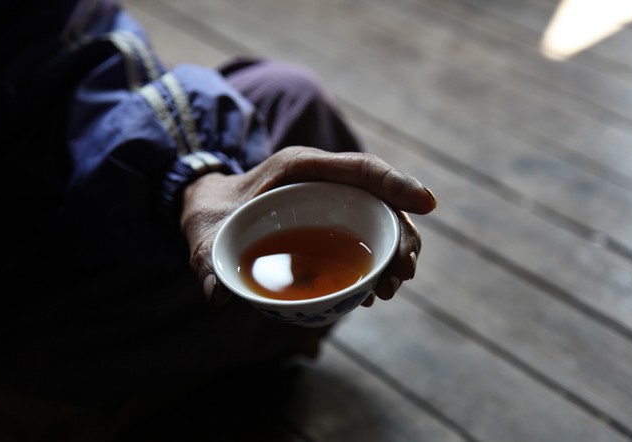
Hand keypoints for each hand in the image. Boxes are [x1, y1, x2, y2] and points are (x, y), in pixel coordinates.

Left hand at [180, 146, 436, 306]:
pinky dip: (377, 262)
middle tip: (403, 275)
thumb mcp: (204, 232)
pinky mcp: (331, 222)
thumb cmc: (212, 213)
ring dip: (394, 253)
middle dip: (400, 235)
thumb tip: (219, 293)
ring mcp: (329, 201)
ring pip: (378, 221)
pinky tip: (373, 291)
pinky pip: (365, 237)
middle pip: (378, 200)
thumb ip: (206, 258)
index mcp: (298, 167)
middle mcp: (322, 182)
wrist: (209, 209)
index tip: (427, 204)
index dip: (396, 184)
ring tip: (389, 290)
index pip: (359, 168)